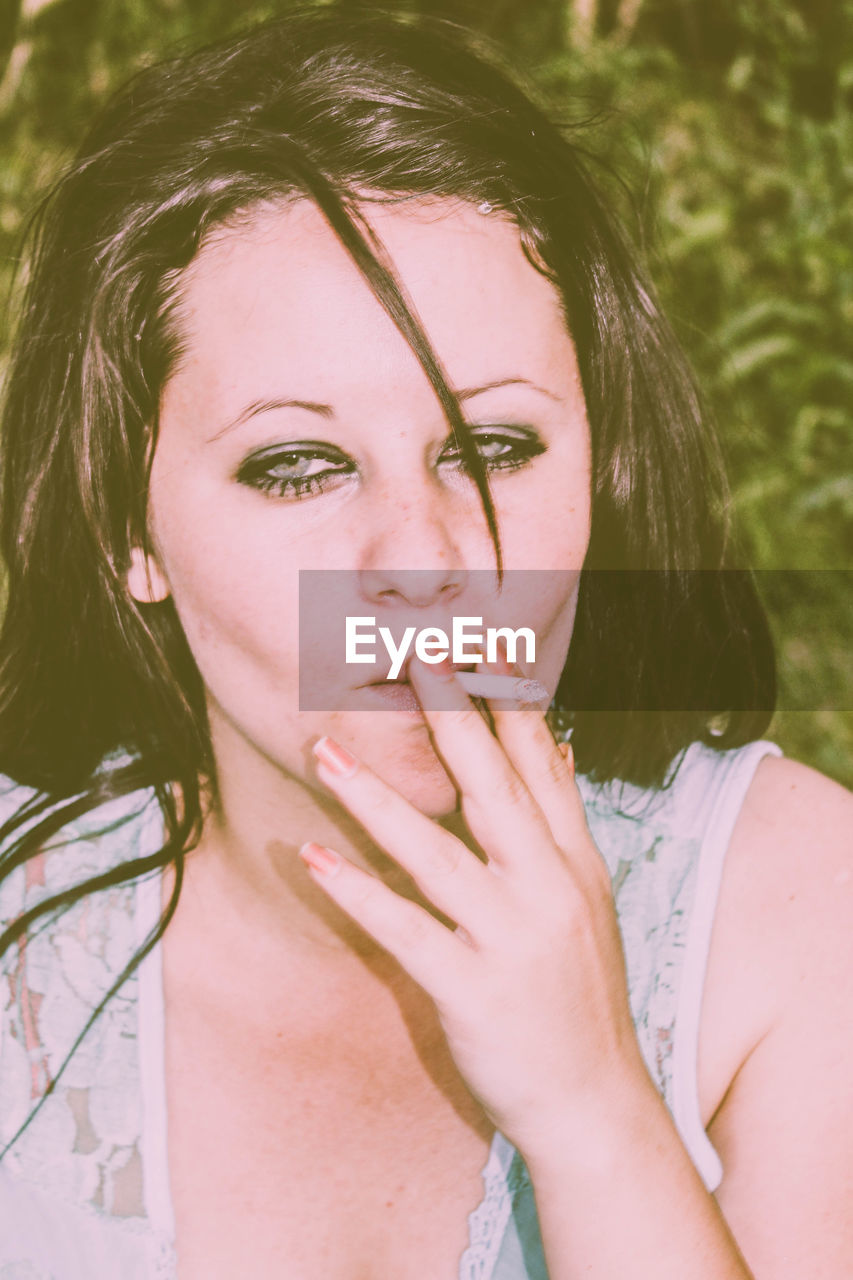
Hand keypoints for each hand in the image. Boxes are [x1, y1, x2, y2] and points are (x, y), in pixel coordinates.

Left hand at [299, 655, 646, 1160]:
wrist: (595, 1102)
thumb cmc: (581, 995)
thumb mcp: (588, 897)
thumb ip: (563, 821)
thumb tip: (558, 746)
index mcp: (572, 862)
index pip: (538, 766)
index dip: (506, 702)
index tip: (478, 643)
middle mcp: (547, 889)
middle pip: (493, 789)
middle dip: (452, 718)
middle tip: (414, 656)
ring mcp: (511, 939)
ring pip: (438, 852)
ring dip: (377, 798)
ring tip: (326, 750)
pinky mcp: (473, 989)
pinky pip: (406, 930)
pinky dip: (357, 892)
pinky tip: (314, 856)